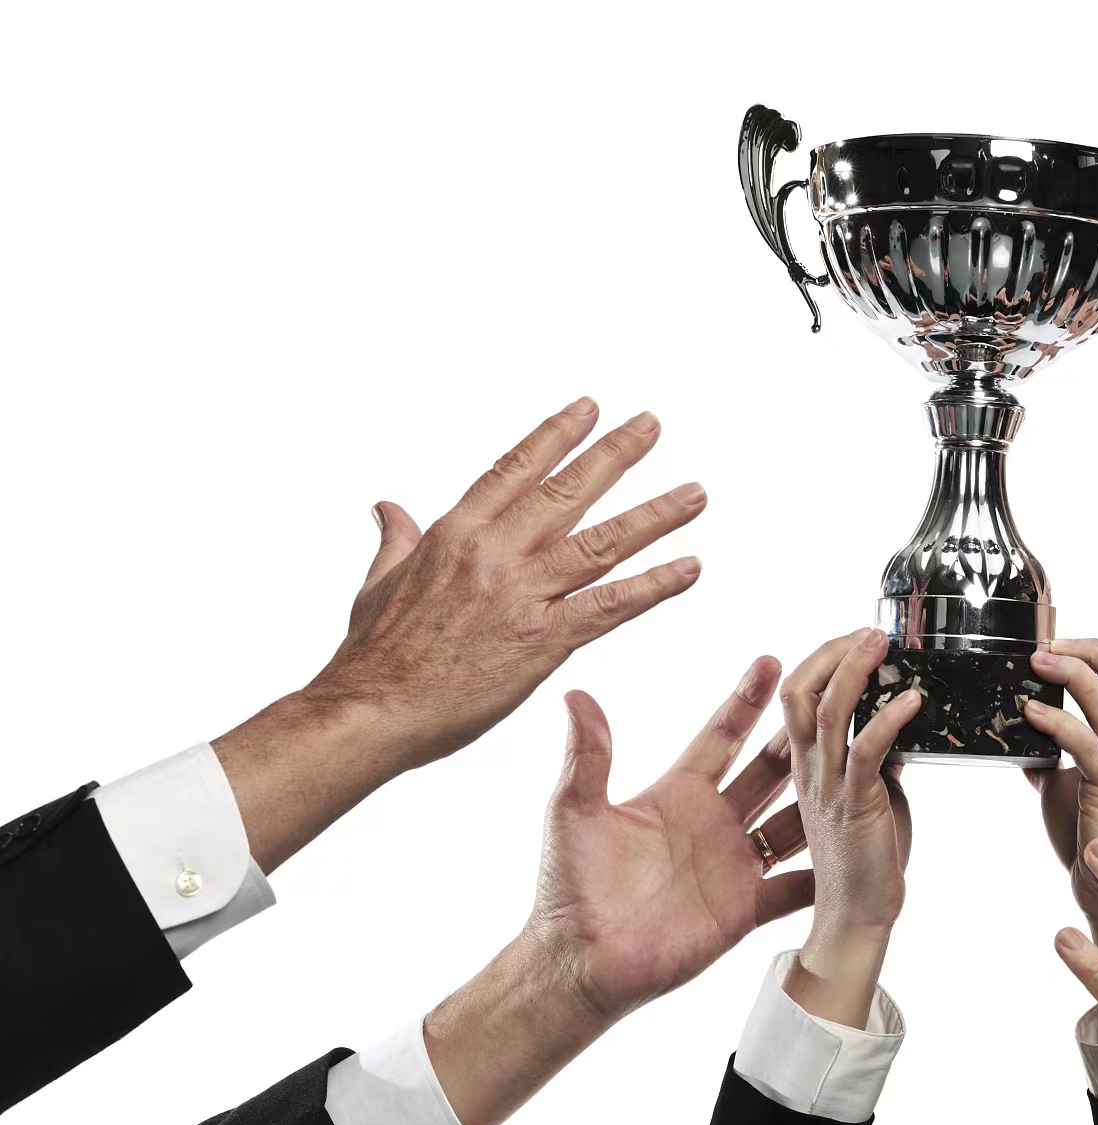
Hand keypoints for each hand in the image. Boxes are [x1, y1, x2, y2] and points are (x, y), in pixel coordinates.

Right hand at [213, 399, 705, 868]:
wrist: (367, 712)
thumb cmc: (371, 657)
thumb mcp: (377, 584)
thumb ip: (397, 540)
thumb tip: (388, 506)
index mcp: (455, 533)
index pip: (515, 468)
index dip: (556, 435)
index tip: (589, 407)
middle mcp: (494, 552)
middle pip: (568, 489)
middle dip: (616, 453)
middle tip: (653, 424)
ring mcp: (521, 594)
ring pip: (603, 541)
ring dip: (656, 515)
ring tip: (696, 493)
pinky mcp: (543, 640)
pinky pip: (612, 605)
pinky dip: (655, 584)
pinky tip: (690, 568)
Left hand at [424, 657, 812, 1124]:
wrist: (580, 964)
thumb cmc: (569, 888)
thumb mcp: (574, 812)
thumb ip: (587, 755)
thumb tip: (577, 695)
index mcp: (676, 793)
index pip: (721, 736)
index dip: (747, 701)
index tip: (773, 662)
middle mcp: (712, 822)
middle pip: (769, 771)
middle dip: (803, 736)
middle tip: (837, 701)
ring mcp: (732, 866)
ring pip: (793, 822)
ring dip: (824, 796)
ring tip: (862, 765)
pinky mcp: (744, 910)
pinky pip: (795, 889)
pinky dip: (824, 875)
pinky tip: (857, 856)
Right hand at [778, 629, 922, 1027]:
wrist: (856, 917)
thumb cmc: (867, 858)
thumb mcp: (869, 792)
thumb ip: (874, 755)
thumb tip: (899, 717)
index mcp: (805, 765)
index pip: (796, 696)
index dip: (819, 660)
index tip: (852, 639)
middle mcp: (808, 770)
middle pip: (798, 692)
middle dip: (829, 653)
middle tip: (867, 631)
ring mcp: (828, 786)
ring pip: (826, 712)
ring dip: (853, 670)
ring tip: (880, 643)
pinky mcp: (856, 804)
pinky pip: (867, 750)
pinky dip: (890, 717)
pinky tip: (913, 700)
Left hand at [1022, 639, 1097, 1028]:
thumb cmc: (1091, 837)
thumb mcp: (1065, 779)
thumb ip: (1050, 747)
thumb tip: (1012, 719)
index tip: (1059, 641)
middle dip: (1097, 648)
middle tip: (1050, 643)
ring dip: (1073, 673)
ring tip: (1035, 662)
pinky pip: (1087, 745)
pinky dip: (1057, 721)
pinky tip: (1028, 714)